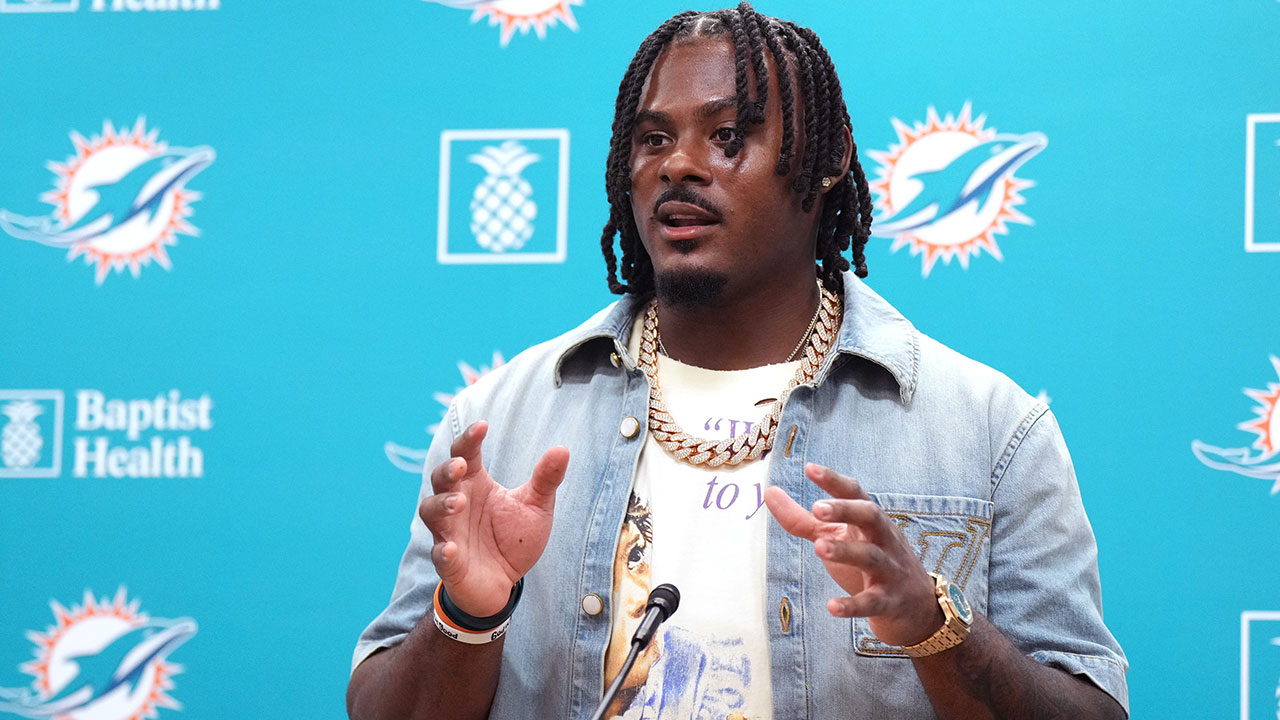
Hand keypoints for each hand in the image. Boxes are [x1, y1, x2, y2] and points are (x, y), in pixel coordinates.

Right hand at [417, 421, 568, 616]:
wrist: (506, 582)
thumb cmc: (514, 538)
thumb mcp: (536, 506)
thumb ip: (546, 479)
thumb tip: (563, 449)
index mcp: (476, 484)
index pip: (466, 454)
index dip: (469, 439)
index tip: (482, 426)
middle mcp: (457, 504)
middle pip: (441, 479)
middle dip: (447, 471)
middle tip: (461, 466)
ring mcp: (449, 532)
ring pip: (431, 512)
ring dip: (441, 505)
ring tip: (458, 504)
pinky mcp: (450, 563)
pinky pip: (440, 555)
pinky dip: (443, 551)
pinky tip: (451, 549)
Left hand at [764, 463, 942, 647]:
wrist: (916, 606)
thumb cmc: (869, 562)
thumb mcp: (836, 537)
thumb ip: (803, 519)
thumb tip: (769, 492)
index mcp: (868, 520)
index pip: (855, 493)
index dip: (834, 481)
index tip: (809, 469)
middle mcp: (882, 539)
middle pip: (870, 516)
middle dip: (845, 510)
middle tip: (816, 509)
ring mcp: (888, 570)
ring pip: (871, 556)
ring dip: (846, 551)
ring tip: (819, 548)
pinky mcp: (888, 601)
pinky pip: (872, 602)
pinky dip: (853, 605)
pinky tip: (832, 607)